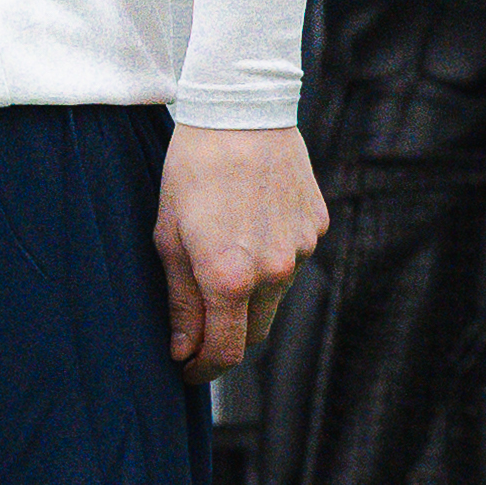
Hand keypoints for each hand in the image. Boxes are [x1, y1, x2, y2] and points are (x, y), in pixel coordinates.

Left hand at [158, 121, 329, 379]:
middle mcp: (273, 272)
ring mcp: (301, 251)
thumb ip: (179, 300)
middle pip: (253, 334)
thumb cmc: (192, 172)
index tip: (187, 370)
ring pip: (274, 299)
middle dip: (224, 338)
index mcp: (229, 278)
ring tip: (221, 255)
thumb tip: (182, 348)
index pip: (224, 352)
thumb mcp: (168, 238)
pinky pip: (291, 262)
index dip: (203, 370)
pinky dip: (269, 260)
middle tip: (196, 330)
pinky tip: (249, 226)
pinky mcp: (316, 229)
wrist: (241, 114)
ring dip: (247, 297)